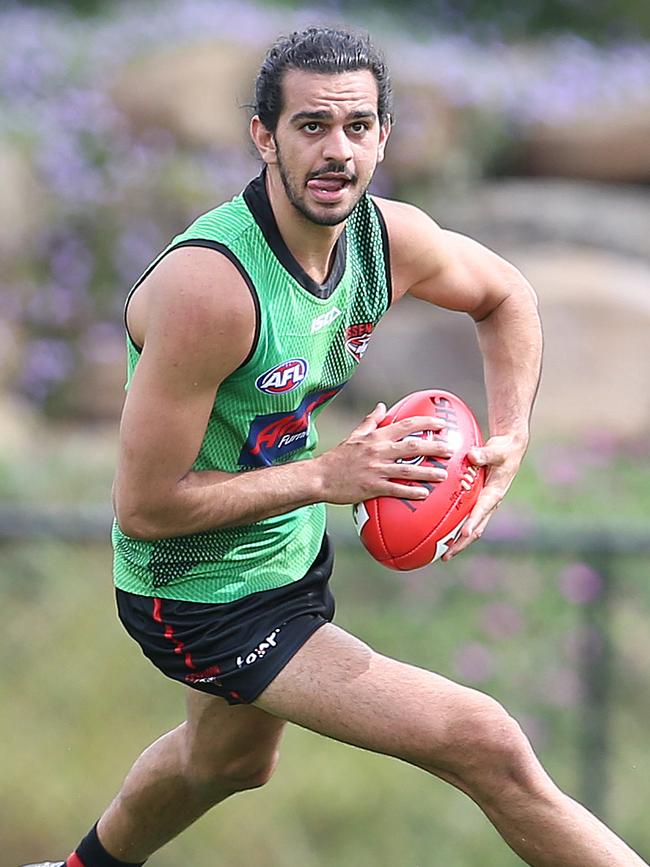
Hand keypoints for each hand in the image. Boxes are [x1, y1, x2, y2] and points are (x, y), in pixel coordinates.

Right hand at [315, 403, 453, 504]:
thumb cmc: (337, 458)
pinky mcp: (372, 487)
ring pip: (407, 469)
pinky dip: (410, 491)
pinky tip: (423, 494)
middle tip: (450, 450)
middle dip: (434, 447)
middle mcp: (378, 451)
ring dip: (427, 472)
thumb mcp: (354, 436)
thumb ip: (370, 421)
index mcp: (376, 437)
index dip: (425, 422)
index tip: (441, 423)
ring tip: (443, 475)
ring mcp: (375, 469)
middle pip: (412, 446)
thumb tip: (382, 406)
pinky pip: (395, 489)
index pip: (405, 425)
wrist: (320, 477)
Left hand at [443, 433, 527, 559]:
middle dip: (461, 543)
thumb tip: (472, 456)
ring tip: (440, 555)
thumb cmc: (503, 450)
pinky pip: (465, 519)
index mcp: (495, 493)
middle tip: (446, 556)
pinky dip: (454, 529)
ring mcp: (484, 505)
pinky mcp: (478, 502)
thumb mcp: (496, 451)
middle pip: (475, 528)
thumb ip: (485, 454)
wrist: (511, 450)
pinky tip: (437, 534)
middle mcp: (489, 504)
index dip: (474, 522)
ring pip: (470, 528)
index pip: (483, 510)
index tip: (464, 533)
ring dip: (457, 542)